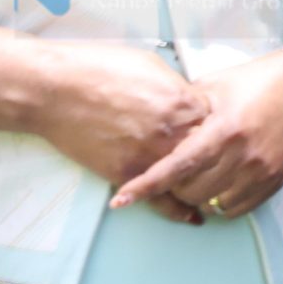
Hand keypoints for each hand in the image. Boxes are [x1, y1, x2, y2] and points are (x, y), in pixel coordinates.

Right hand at [25, 41, 214, 223]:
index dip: (220, 126)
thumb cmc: (101, 68)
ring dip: (203, 184)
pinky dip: (177, 210)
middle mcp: (172, 132)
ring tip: (216, 191)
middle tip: (225, 163)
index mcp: (183, 101)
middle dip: (218, 156)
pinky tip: (191, 217)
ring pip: (190, 178)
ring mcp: (149, 156)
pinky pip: (160, 199)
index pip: (220, 121)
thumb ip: (177, 88)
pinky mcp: (126, 174)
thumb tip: (188, 100)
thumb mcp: (153, 66)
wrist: (56, 89)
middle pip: (211, 152)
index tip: (221, 130)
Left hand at [109, 51, 282, 221]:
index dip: (146, 185)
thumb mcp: (213, 87)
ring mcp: (261, 170)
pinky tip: (220, 183)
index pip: (178, 166)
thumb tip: (151, 129)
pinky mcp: (274, 181)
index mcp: (224, 128)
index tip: (121, 200)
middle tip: (175, 172)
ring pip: (212, 204)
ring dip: (198, 196)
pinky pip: (236, 209)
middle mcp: (243, 154)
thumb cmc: (252, 82)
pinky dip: (221, 202)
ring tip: (199, 176)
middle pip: (191, 192)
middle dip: (175, 186)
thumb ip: (184, 111)